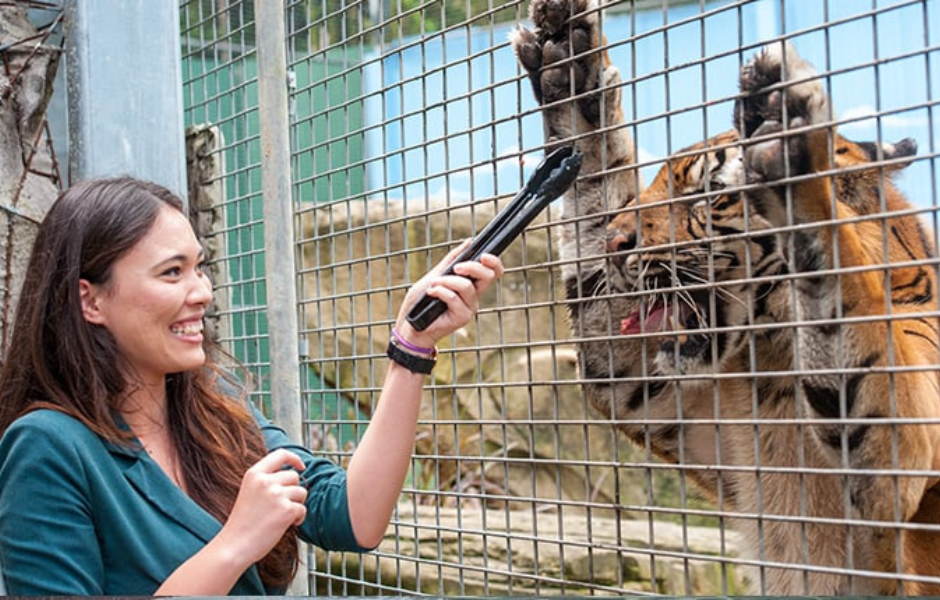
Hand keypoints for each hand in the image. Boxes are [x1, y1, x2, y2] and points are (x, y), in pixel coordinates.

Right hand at [214, 449, 307, 566]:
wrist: (234, 546)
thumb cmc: (242, 523)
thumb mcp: (249, 492)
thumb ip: (266, 481)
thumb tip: (293, 474)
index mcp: (254, 474)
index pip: (280, 454)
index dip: (294, 459)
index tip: (301, 466)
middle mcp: (265, 481)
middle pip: (294, 476)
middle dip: (293, 491)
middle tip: (282, 506)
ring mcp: (276, 494)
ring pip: (301, 492)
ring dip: (296, 504)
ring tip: (281, 516)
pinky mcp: (286, 509)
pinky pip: (303, 509)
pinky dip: (299, 518)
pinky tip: (286, 525)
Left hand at [395, 240, 503, 348]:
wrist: (411, 323)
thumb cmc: (422, 300)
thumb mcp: (436, 274)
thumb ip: (451, 260)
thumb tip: (469, 242)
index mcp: (471, 284)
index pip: (494, 272)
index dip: (494, 262)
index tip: (483, 255)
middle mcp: (474, 296)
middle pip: (488, 276)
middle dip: (472, 266)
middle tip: (456, 267)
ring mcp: (469, 307)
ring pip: (466, 286)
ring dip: (446, 281)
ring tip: (433, 285)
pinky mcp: (462, 317)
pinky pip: (453, 298)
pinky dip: (439, 291)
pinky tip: (430, 293)